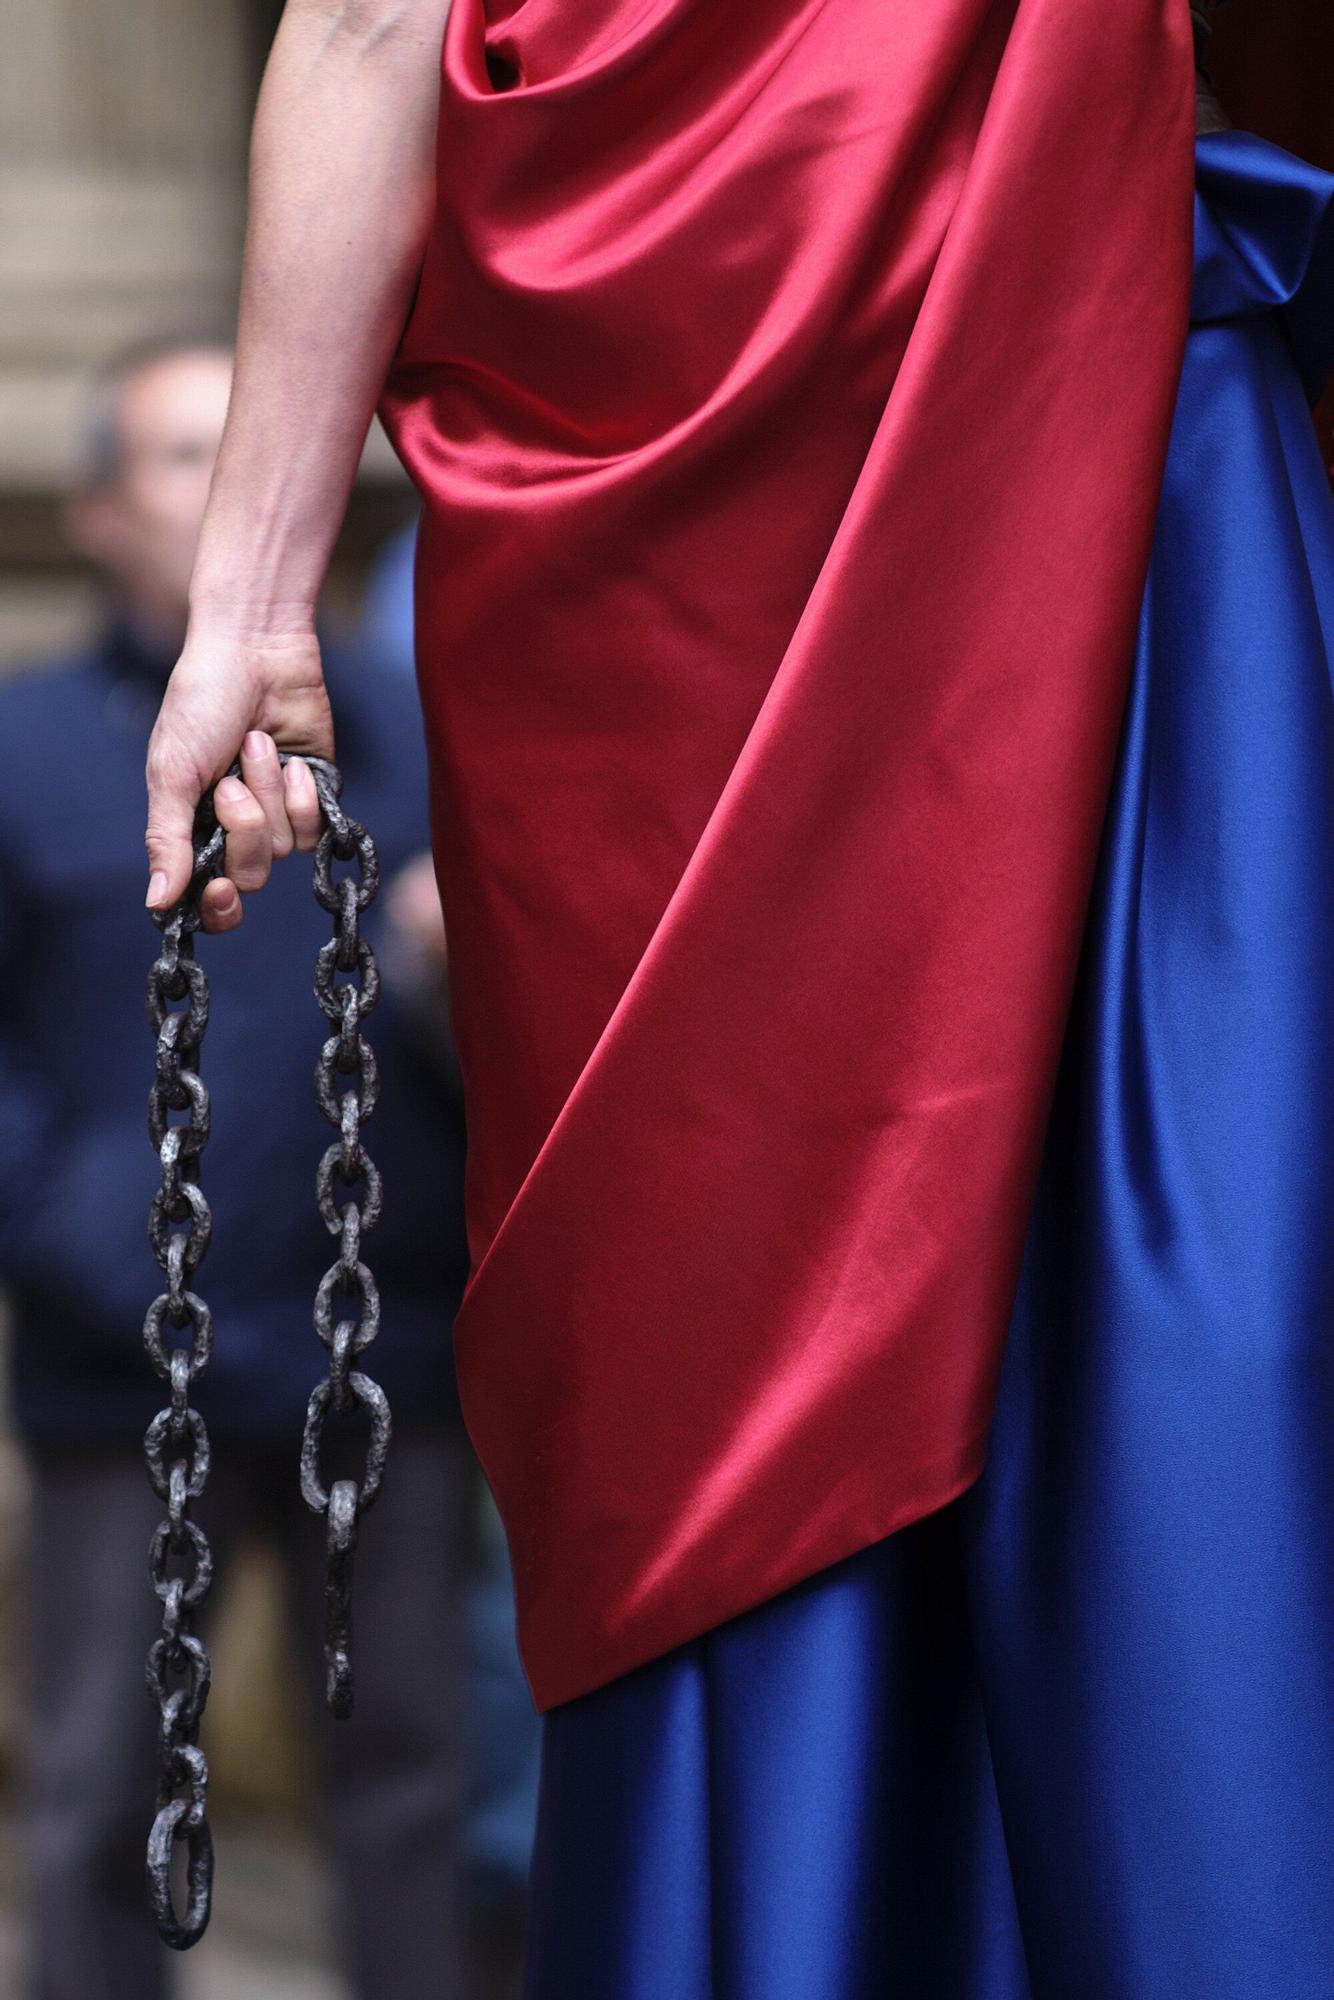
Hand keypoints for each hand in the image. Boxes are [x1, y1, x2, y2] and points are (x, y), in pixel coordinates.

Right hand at [144, 623, 335, 932]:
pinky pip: (316, 829)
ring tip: (256, 746)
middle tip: (229, 782)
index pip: (207, 898)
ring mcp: (277, 814)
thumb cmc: (201, 704)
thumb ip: (166, 840)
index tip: (219, 890)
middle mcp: (235, 829)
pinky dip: (302, 794)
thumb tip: (158, 904)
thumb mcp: (172, 772)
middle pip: (250, 875)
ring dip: (269, 794)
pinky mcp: (313, 796)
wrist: (256, 652)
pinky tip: (292, 760)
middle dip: (244, 826)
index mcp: (191, 827)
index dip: (217, 906)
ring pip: (284, 849)